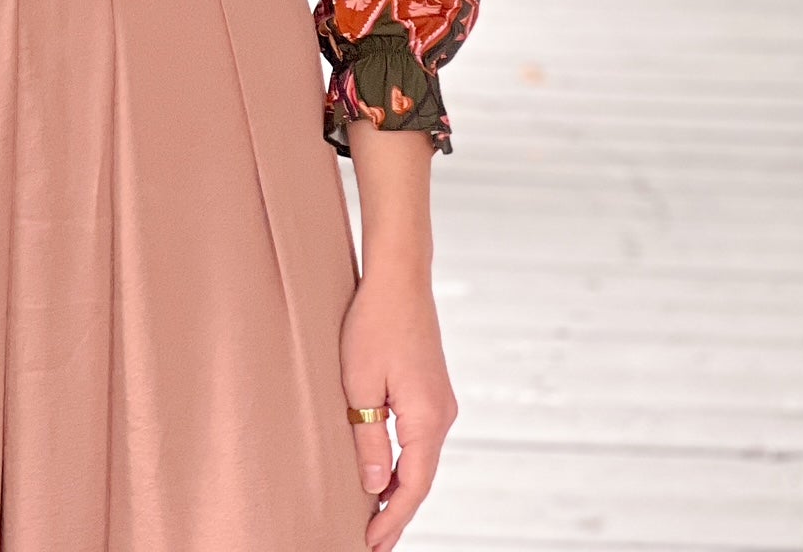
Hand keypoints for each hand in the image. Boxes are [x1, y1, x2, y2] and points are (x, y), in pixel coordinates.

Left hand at [340, 267, 456, 550]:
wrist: (399, 277)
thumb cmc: (373, 324)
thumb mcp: (359, 384)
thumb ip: (367, 437)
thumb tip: (373, 486)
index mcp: (426, 419)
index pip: (411, 487)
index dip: (392, 519)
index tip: (371, 544)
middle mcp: (442, 415)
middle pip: (421, 478)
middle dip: (397, 511)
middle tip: (373, 541)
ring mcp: (441, 402)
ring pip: (421, 459)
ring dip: (401, 486)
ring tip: (375, 514)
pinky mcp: (433, 389)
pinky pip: (421, 438)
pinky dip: (405, 461)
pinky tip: (386, 469)